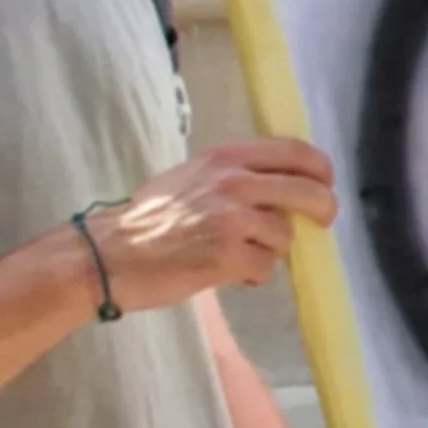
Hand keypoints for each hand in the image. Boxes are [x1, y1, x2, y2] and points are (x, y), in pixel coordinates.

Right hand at [91, 139, 334, 312]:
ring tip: (237, 255)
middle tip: (319, 222)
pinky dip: (250, 275)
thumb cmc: (141, 221)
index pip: (296, 152)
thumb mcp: (187, 178)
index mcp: (225, 158)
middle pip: (309, 192)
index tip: (323, 184)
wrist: (104, 255)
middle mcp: (234, 183)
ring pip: (285, 236)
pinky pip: (264, 268)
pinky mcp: (228, 257)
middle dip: (322, 211)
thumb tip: (277, 187)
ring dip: (268, 250)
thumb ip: (230, 175)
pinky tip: (225, 273)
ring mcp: (232, 220)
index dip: (320, 170)